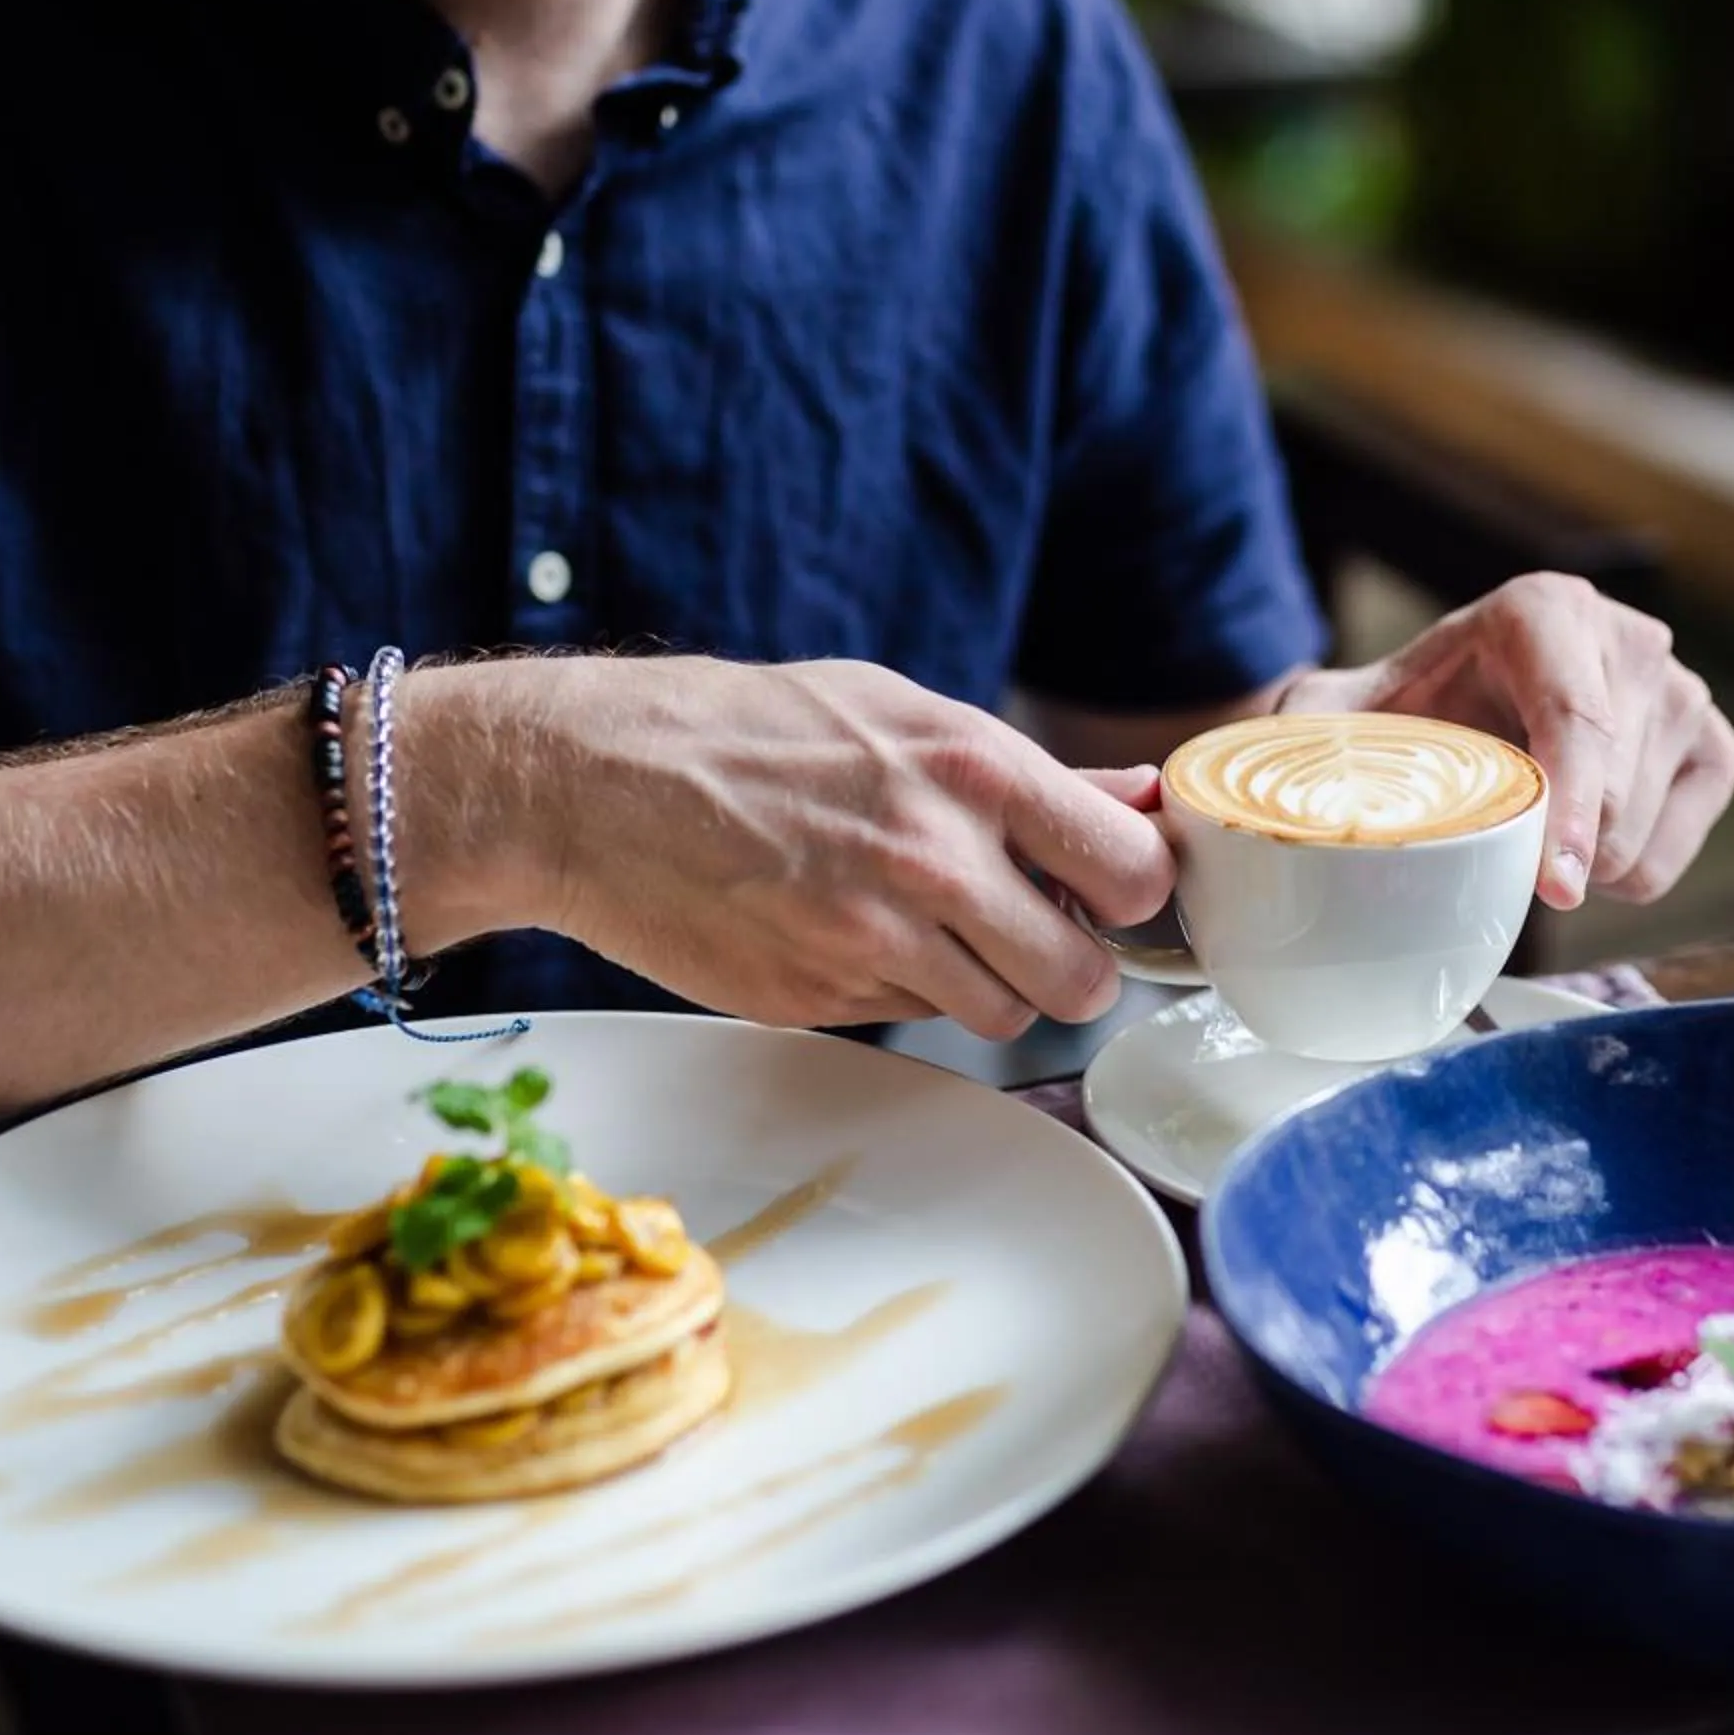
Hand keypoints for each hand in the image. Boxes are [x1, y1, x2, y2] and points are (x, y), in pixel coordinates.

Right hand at [489, 657, 1171, 1037]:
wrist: (592, 783)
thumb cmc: (751, 730)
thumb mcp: (900, 710)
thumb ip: (1031, 774)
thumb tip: (1141, 799)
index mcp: (972, 771)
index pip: (1132, 873)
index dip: (1132, 894)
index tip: (1107, 890)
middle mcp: (933, 861)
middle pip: (1082, 978)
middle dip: (1071, 967)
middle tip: (1032, 936)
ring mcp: (872, 942)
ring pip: (1004, 1019)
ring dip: (990, 991)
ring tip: (931, 931)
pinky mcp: (818, 1001)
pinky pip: (911, 1024)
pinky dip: (903, 996)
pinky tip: (850, 936)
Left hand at [1281, 574, 1733, 907]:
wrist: (1459, 699)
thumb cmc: (1404, 710)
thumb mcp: (1337, 712)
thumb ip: (1302, 738)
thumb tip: (1258, 796)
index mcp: (1545, 610)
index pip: (1576, 721)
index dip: (1568, 811)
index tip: (1553, 886)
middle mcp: (1629, 638)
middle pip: (1611, 796)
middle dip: (1544, 850)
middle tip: (1483, 841)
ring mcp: (1682, 691)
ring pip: (1638, 835)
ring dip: (1571, 864)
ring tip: (1524, 827)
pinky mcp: (1714, 749)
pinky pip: (1669, 858)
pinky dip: (1617, 876)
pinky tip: (1572, 842)